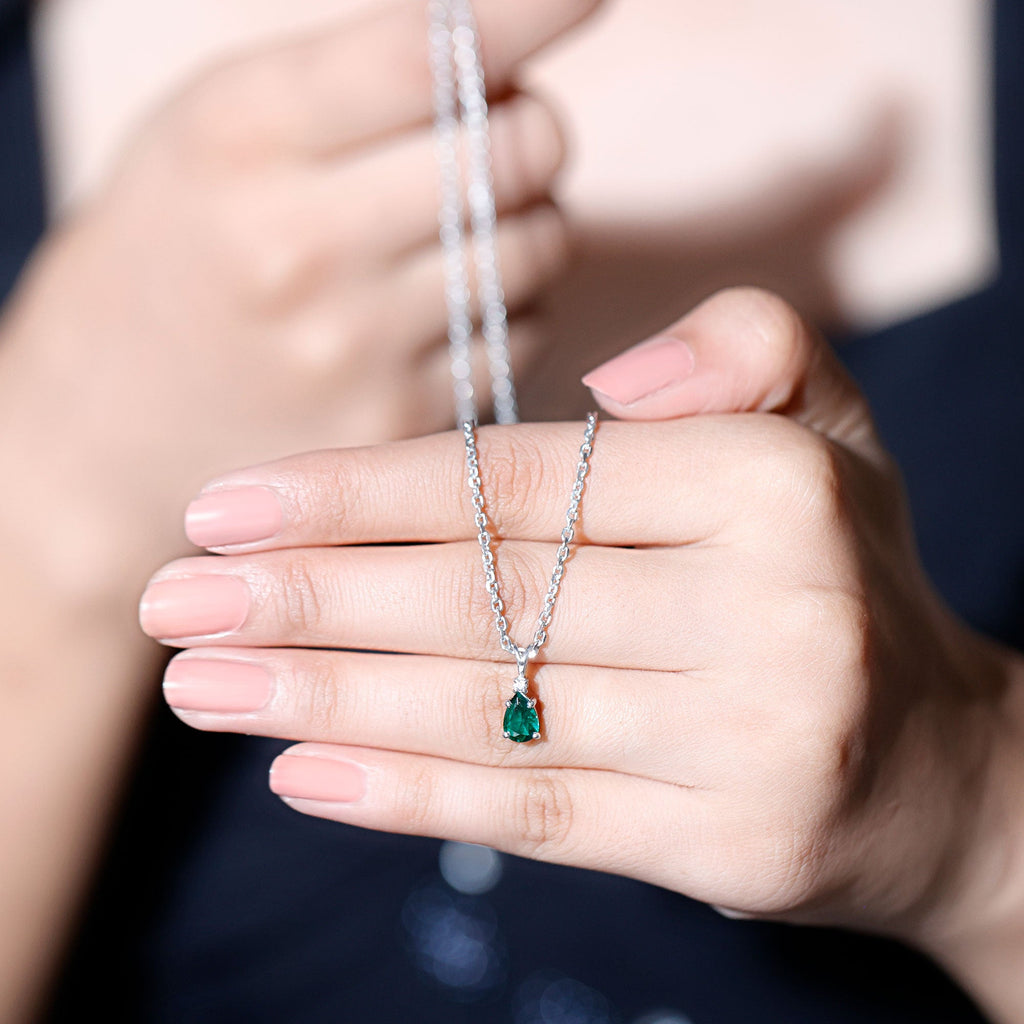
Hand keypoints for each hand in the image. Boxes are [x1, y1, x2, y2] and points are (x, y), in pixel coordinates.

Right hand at [0, 0, 593, 603]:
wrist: (103, 438)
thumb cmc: (168, 262)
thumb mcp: (215, 136)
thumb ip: (347, 83)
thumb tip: (498, 40)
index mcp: (243, 140)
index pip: (427, 54)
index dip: (530, 14)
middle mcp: (301, 247)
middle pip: (511, 151)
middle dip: (534, 132)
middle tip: (504, 139)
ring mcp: (355, 351)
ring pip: (538, 247)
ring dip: (531, 222)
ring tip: (466, 231)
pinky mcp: (398, 429)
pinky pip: (521, 337)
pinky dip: (512, 309)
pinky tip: (452, 310)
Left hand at [140, 288, 1017, 970]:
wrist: (937, 761)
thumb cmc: (837, 570)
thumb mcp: (817, 432)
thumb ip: (740, 353)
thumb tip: (605, 380)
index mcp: (764, 483)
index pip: (518, 484)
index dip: (359, 494)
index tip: (226, 508)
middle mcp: (770, 609)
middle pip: (486, 601)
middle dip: (309, 601)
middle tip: (173, 602)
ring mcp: (755, 738)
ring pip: (495, 713)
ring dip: (326, 702)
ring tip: (200, 687)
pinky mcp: (733, 844)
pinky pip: (544, 813)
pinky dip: (412, 795)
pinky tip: (302, 775)